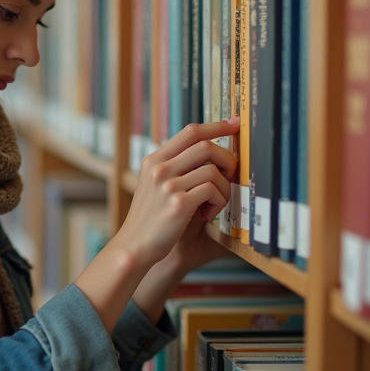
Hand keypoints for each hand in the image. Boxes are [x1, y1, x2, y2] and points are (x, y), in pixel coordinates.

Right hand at [114, 119, 239, 269]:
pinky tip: (207, 214)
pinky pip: (213, 191)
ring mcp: (168, 185)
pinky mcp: (179, 204)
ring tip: (214, 204)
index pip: (190, 131)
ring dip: (224, 188)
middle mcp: (160, 168)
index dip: (217, 126)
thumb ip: (175, 167)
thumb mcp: (155, 185)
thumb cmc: (151, 218)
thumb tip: (208, 151)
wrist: (134, 246)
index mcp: (154, 160)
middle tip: (230, 175)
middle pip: (205, 146)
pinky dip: (219, 202)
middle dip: (227, 159)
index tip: (234, 124)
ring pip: (213, 170)